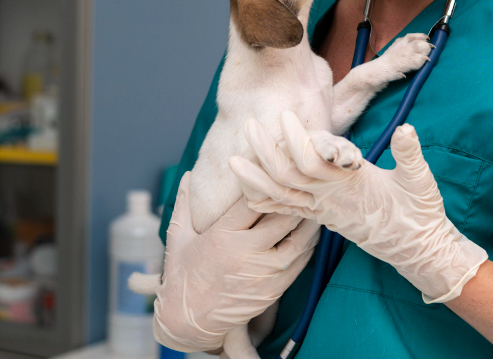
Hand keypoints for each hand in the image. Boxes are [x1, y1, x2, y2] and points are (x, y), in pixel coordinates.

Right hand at [152, 171, 319, 351]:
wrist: (188, 322)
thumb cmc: (182, 277)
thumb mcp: (178, 238)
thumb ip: (184, 205)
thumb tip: (186, 174)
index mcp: (221, 235)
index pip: (252, 200)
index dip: (266, 183)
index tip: (275, 170)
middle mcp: (245, 252)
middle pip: (281, 217)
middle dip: (294, 198)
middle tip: (304, 183)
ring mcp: (262, 272)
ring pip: (297, 239)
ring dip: (308, 220)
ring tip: (314, 203)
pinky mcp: (274, 288)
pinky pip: (299, 261)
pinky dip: (308, 244)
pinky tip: (311, 231)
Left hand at [229, 111, 487, 303]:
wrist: (417, 248)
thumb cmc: (420, 213)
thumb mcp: (421, 181)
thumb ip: (410, 155)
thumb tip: (406, 129)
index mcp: (350, 186)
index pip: (314, 162)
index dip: (297, 140)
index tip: (285, 115)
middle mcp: (331, 200)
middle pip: (288, 177)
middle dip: (265, 152)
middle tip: (249, 125)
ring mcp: (324, 212)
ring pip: (281, 197)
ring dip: (256, 178)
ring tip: (234, 160)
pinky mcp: (323, 218)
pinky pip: (287, 212)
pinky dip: (265, 202)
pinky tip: (248, 193)